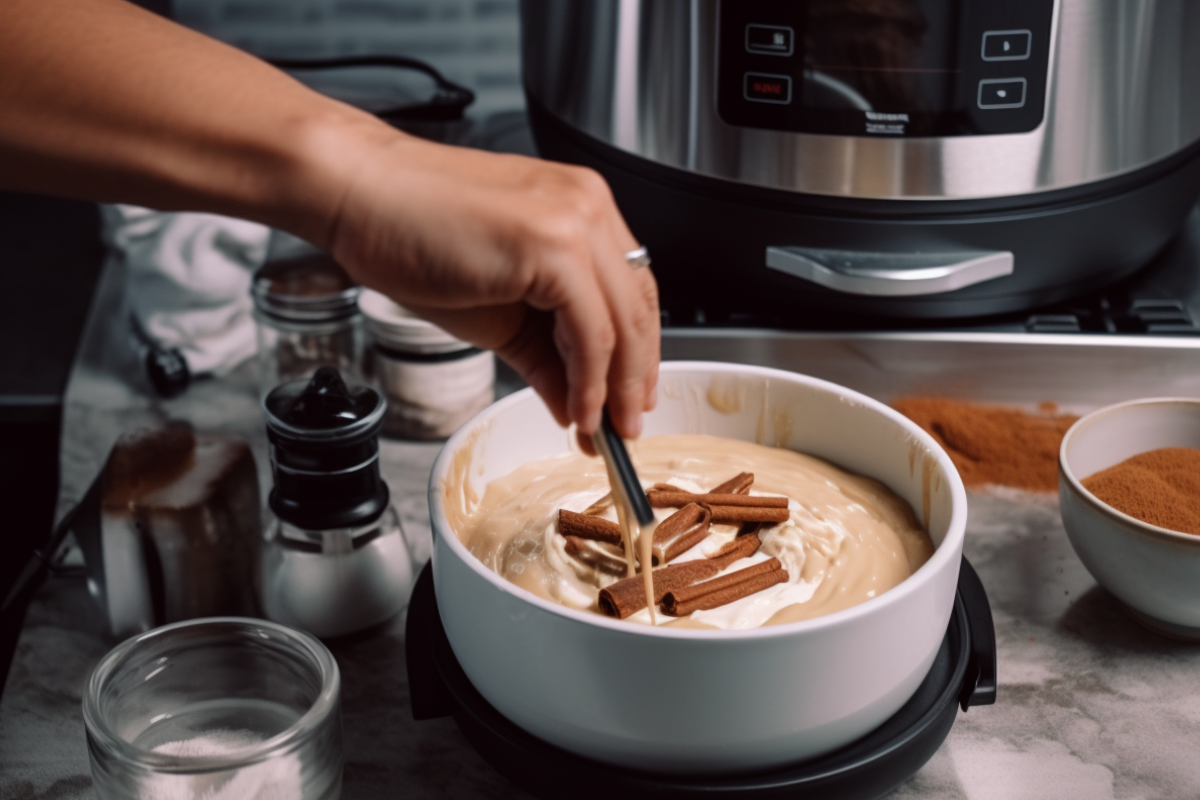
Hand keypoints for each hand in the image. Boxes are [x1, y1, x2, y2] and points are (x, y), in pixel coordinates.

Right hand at [323, 130, 659, 440]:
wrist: (356, 193)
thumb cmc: (411, 232)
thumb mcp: (496, 309)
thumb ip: (545, 354)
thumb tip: (572, 402)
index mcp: (581, 208)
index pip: (632, 291)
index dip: (635, 353)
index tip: (627, 399)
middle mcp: (589, 206)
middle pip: (638, 309)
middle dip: (634, 380)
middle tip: (625, 430)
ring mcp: (576, 221)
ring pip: (623, 323)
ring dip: (615, 390)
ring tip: (604, 433)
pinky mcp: (554, 244)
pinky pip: (590, 331)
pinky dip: (589, 381)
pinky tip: (579, 411)